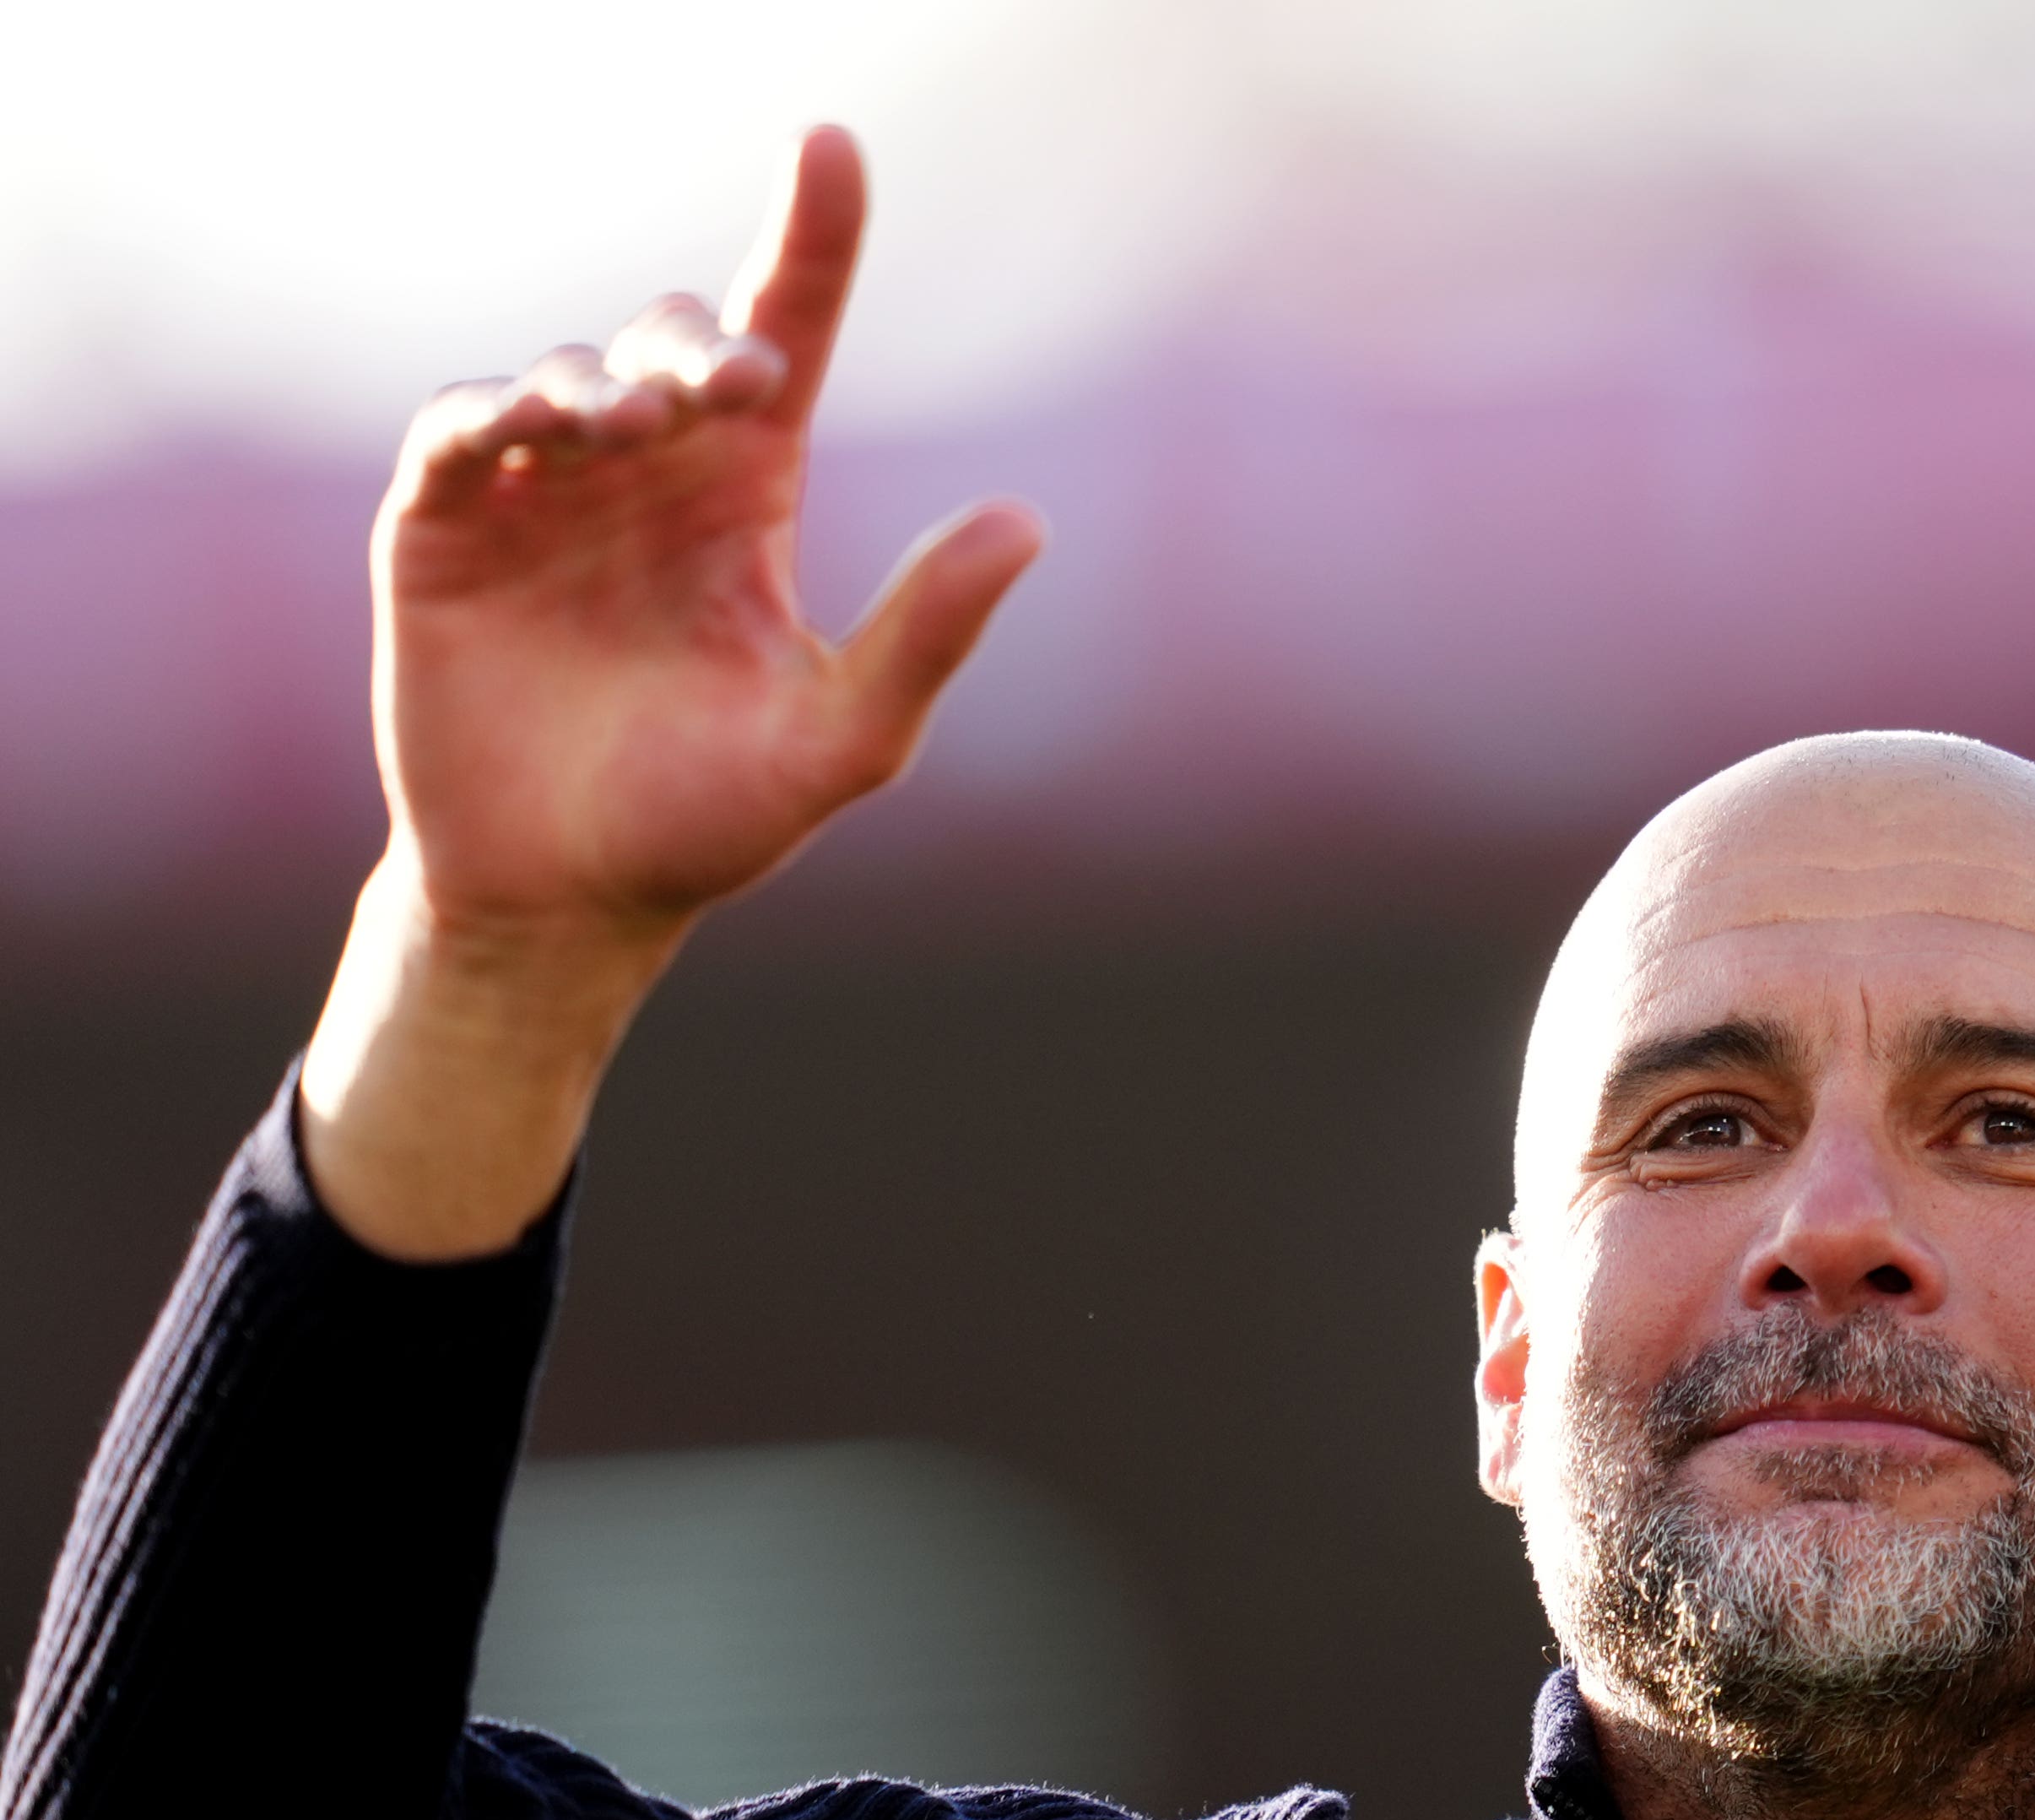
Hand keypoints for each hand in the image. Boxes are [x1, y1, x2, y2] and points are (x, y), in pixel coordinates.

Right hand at [302, 126, 1041, 1257]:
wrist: (570, 899)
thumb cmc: (710, 820)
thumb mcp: (843, 736)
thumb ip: (931, 634)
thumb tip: (1029, 520)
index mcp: (747, 496)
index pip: (790, 330)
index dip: (811, 235)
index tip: (831, 144)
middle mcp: (648, 475)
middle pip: (675, 339)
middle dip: (697, 342)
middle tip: (723, 393)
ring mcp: (543, 494)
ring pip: (564, 369)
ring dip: (597, 382)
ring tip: (624, 429)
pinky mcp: (444, 529)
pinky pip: (456, 428)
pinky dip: (487, 411)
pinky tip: (529, 430)